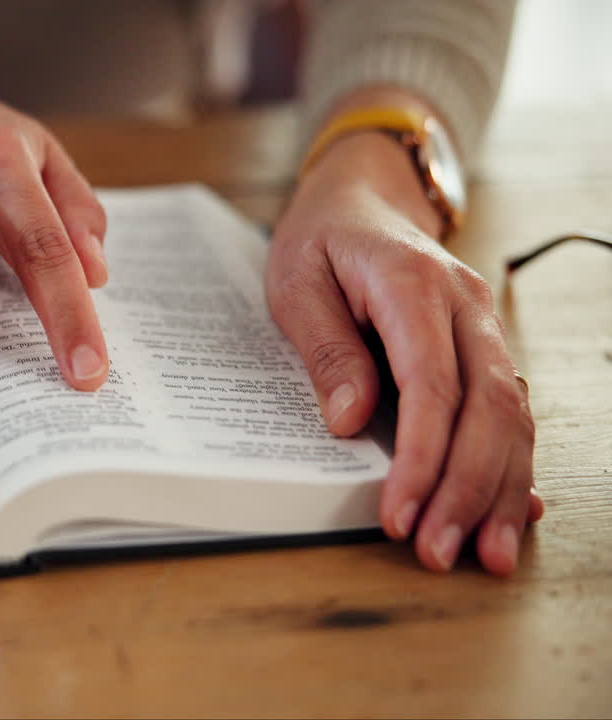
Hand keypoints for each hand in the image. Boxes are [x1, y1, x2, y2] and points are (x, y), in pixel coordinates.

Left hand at [267, 130, 543, 575]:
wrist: (362, 194)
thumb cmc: (321, 238)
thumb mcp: (296, 282)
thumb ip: (326, 349)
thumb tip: (351, 421)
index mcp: (413, 283)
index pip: (433, 383)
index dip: (423, 456)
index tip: (401, 512)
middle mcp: (466, 307)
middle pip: (489, 408)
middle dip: (469, 488)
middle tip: (441, 552)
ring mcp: (483, 327)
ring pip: (512, 415)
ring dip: (500, 489)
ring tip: (485, 553)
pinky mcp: (485, 348)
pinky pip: (509, 410)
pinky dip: (511, 464)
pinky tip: (515, 511)